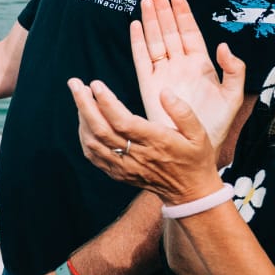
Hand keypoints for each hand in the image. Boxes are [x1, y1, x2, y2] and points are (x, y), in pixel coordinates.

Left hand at [69, 76, 228, 205]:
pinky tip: (84, 120)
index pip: (122, 121)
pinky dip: (84, 135)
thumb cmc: (195, 158)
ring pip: (93, 141)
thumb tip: (164, 92)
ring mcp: (123, 165)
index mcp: (156, 142)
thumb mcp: (199, 133)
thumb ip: (182, 112)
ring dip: (82, 117)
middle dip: (84, 104)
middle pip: (101, 129)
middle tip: (74, 83)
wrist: (189, 192)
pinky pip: (93, 154)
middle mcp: (136, 155)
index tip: (95, 84)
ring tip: (80, 96)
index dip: (106, 102)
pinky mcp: (116, 172)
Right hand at [130, 0, 243, 144]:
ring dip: (150, 21)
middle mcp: (180, 66)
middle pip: (170, 31)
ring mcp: (163, 73)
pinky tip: (135, 26)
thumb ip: (235, 70)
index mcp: (201, 66)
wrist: (194, 147)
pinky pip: (141, 59)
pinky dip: (138, 42)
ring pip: (156, 40)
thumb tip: (224, 46)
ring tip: (145, 1)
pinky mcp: (148, 84)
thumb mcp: (234, 97)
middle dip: (163, 11)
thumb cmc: (215, 125)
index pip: (190, 33)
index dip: (183, 14)